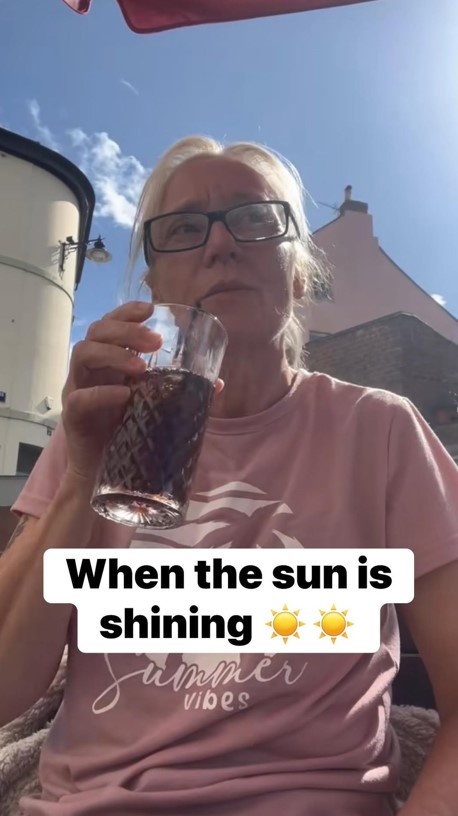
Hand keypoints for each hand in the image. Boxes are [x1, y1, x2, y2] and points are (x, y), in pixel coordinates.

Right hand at [62, 301, 160, 482]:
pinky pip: (80, 397)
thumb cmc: (127, 434)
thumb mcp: (153, 406)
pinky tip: (124, 394)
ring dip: (115, 354)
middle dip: (126, 330)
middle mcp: (90, 371)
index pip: (110, 325)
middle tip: (155, 341)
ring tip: (142, 366)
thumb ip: (177, 392)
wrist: (102, 474)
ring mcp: (77, 390)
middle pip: (97, 332)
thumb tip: (217, 383)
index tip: (151, 309)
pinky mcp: (72, 416)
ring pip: (83, 353)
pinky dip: (102, 393)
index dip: (127, 312)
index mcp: (107, 363)